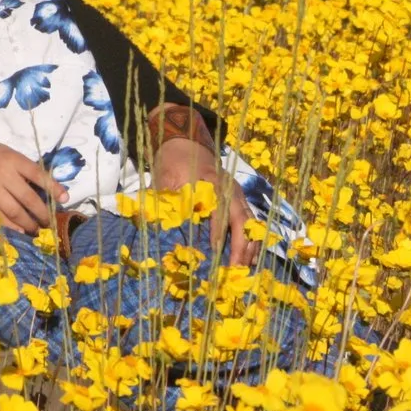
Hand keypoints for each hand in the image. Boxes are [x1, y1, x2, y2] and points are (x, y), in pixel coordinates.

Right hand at [0, 135, 61, 233]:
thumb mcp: (4, 153)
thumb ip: (22, 167)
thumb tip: (47, 188)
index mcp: (11, 158)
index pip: (38, 174)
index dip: (53, 188)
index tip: (65, 199)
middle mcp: (2, 172)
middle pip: (28, 198)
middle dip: (43, 214)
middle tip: (50, 224)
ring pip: (15, 211)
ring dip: (29, 224)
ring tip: (36, 230)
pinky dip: (10, 226)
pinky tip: (19, 231)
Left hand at [154, 137, 252, 264]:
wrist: (183, 140)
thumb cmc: (173, 160)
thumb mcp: (165, 178)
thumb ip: (166, 200)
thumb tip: (159, 226)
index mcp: (213, 184)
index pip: (221, 211)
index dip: (220, 231)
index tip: (215, 250)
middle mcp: (230, 190)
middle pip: (244, 220)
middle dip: (242, 246)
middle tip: (237, 269)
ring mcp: (236, 194)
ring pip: (250, 223)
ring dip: (250, 245)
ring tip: (244, 268)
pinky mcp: (236, 198)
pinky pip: (249, 221)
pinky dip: (250, 238)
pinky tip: (248, 256)